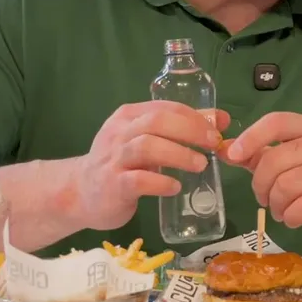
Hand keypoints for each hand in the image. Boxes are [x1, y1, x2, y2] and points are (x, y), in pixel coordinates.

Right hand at [68, 101, 229, 230]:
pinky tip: (175, 186)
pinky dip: (161, 182)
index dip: (195, 116)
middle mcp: (119, 133)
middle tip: (213, 144)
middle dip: (191, 130)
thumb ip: (177, 129)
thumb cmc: (121, 164)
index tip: (218, 128)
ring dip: (179, 154)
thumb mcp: (145, 140)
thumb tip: (221, 119)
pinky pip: (138, 180)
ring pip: (147, 147)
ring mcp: (113, 159)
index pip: (166, 108)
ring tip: (200, 165)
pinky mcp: (112, 185)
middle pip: (157, 121)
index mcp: (129, 116)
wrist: (79, 193)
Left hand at [223, 113, 301, 249]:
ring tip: (281, 210)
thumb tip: (223, 150)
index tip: (233, 155)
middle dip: (260, 185)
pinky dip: (290, 218)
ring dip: (275, 205)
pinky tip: (295, 218)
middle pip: (275, 160)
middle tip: (263, 199)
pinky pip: (300, 208)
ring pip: (285, 186)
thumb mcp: (286, 165)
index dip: (251, 137)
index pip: (276, 122)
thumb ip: (256, 156)